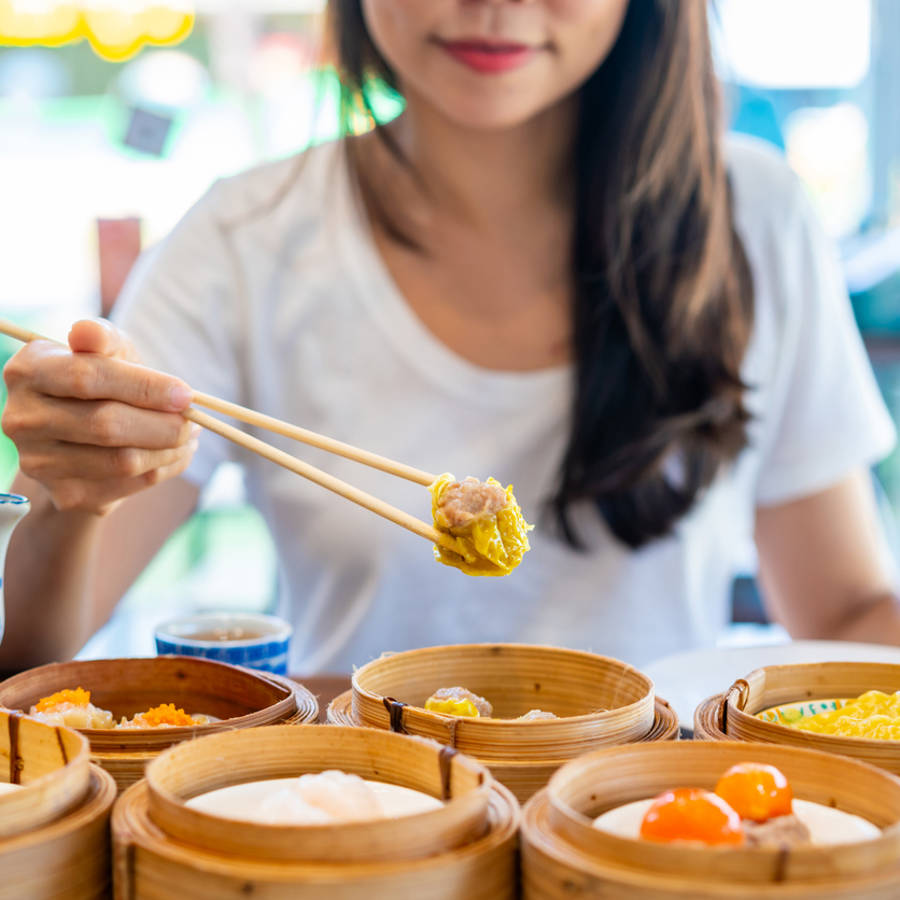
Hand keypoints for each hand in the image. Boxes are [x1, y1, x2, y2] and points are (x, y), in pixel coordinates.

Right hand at [2, 319, 197, 514]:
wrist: (81, 438)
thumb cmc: (101, 381)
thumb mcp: (106, 352)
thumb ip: (104, 339)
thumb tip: (90, 334)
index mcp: (28, 371)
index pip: (89, 378)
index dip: (145, 387)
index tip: (185, 394)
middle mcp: (22, 418)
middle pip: (107, 425)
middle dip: (163, 424)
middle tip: (193, 419)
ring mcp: (39, 462)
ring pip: (123, 460)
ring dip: (170, 449)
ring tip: (189, 434)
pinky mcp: (65, 495)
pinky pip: (130, 485)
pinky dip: (165, 468)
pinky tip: (176, 454)